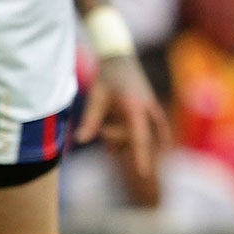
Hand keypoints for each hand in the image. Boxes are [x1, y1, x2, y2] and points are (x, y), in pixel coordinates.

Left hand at [76, 52, 168, 195]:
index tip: (144, 174)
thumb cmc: (107, 77)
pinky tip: (144, 147)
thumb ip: (90, 120)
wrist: (120, 59)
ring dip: (125, 139)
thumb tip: (80, 140)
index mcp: (135, 108)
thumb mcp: (95, 97)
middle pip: (134, 138)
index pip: (139, 138)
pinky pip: (153, 130)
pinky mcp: (152, 110)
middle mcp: (149, 111)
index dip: (141, 156)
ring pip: (141, 136)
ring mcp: (153, 111)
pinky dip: (141, 137)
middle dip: (116, 138)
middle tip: (101, 130)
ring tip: (107, 135)